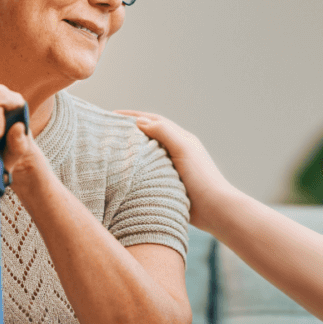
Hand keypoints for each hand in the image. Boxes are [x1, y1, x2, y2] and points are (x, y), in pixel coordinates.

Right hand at [115, 110, 233, 233]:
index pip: (154, 121)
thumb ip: (164, 132)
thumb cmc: (201, 177)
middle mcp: (177, 151)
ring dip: (132, 151)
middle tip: (107, 131)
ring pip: (148, 155)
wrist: (215, 209)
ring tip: (110, 151)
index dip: (133, 116)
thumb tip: (139, 121)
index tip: (112, 114)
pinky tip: (123, 174)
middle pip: (149, 137)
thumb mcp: (183, 148)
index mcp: (182, 139)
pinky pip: (148, 173)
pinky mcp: (169, 185)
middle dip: (130, 132)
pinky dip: (136, 170)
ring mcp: (173, 168)